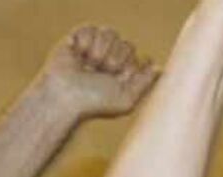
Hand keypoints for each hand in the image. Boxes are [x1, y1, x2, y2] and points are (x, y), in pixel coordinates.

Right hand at [39, 26, 156, 119]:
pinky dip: (85, 44)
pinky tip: (78, 56)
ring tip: (88, 66)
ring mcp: (95, 47)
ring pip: (111, 33)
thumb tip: (159, 67)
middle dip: (115, 60)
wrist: (63, 95)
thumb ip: (145, 83)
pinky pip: (91, 29)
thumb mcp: (127, 99)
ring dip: (100, 52)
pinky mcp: (78, 38)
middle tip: (100, 73)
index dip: (129, 66)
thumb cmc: (94, 102)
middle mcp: (111, 58)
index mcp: (124, 72)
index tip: (118, 78)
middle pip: (127, 44)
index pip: (138, 56)